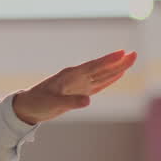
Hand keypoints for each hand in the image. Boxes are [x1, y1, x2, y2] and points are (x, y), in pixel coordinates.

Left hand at [12, 50, 137, 124]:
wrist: (27, 107)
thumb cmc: (37, 103)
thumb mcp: (52, 104)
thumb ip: (70, 102)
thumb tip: (88, 101)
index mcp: (69, 76)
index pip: (92, 66)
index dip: (107, 60)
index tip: (122, 53)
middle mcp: (76, 77)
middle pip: (101, 68)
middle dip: (117, 62)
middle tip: (134, 54)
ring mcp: (78, 84)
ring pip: (102, 75)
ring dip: (116, 69)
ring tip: (131, 60)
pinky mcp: (79, 92)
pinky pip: (98, 84)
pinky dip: (109, 79)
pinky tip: (118, 75)